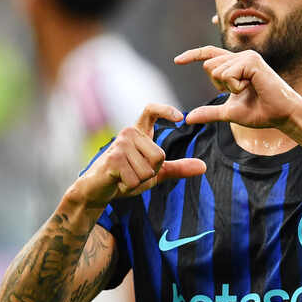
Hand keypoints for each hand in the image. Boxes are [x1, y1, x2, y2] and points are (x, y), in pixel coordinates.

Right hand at [70, 104, 205, 208]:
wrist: (98, 190)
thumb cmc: (125, 178)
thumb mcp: (156, 173)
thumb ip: (178, 168)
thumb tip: (203, 166)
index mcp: (139, 133)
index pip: (151, 110)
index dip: (165, 110)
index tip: (180, 118)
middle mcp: (128, 133)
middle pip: (159, 156)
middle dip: (151, 173)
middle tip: (133, 173)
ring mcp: (120, 144)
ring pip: (148, 170)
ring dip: (139, 181)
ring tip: (124, 177)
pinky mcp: (114, 159)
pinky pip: (136, 179)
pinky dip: (129, 186)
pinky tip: (117, 181)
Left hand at [174, 47, 301, 130]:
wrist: (282, 115)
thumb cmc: (261, 113)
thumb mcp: (229, 113)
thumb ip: (209, 113)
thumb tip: (188, 118)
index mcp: (236, 65)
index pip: (209, 54)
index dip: (192, 55)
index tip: (177, 61)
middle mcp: (241, 56)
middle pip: (209, 66)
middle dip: (218, 85)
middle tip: (240, 93)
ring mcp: (247, 57)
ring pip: (216, 71)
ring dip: (229, 88)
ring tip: (249, 91)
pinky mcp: (251, 61)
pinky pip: (228, 74)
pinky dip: (235, 87)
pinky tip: (252, 88)